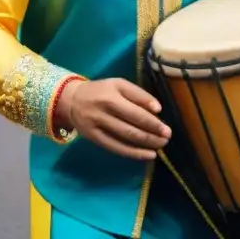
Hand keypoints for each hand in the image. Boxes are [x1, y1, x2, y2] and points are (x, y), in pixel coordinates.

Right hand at [56, 78, 170, 160]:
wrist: (72, 100)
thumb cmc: (102, 91)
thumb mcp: (119, 84)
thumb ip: (138, 94)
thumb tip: (157, 109)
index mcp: (112, 94)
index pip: (136, 110)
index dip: (152, 120)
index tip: (166, 127)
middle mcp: (104, 111)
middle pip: (132, 125)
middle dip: (152, 133)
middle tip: (167, 137)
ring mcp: (98, 126)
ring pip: (125, 138)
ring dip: (146, 144)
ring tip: (161, 146)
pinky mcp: (94, 139)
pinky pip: (116, 148)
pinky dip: (133, 153)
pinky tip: (147, 155)